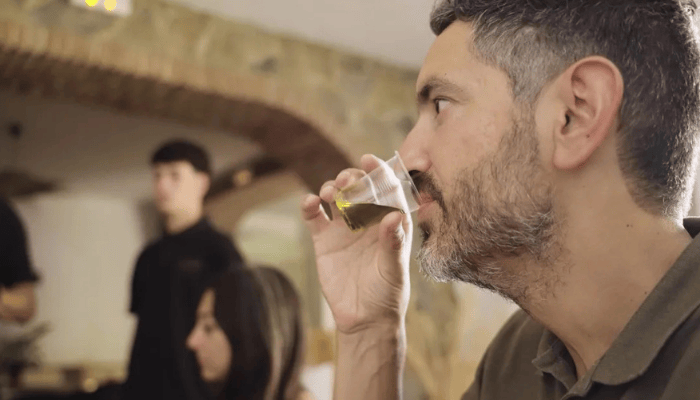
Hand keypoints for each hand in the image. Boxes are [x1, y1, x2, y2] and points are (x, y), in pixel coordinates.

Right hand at [301, 155, 412, 333]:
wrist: (363, 319)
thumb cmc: (387, 294)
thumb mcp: (394, 271)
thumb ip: (393, 244)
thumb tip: (393, 216)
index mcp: (389, 222)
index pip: (386, 190)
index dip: (378, 172)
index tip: (368, 159)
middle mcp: (367, 219)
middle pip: (358, 187)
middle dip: (352, 177)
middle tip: (346, 179)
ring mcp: (344, 228)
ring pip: (336, 197)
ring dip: (331, 187)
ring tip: (330, 194)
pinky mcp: (323, 240)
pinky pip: (314, 216)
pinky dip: (309, 206)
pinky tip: (310, 203)